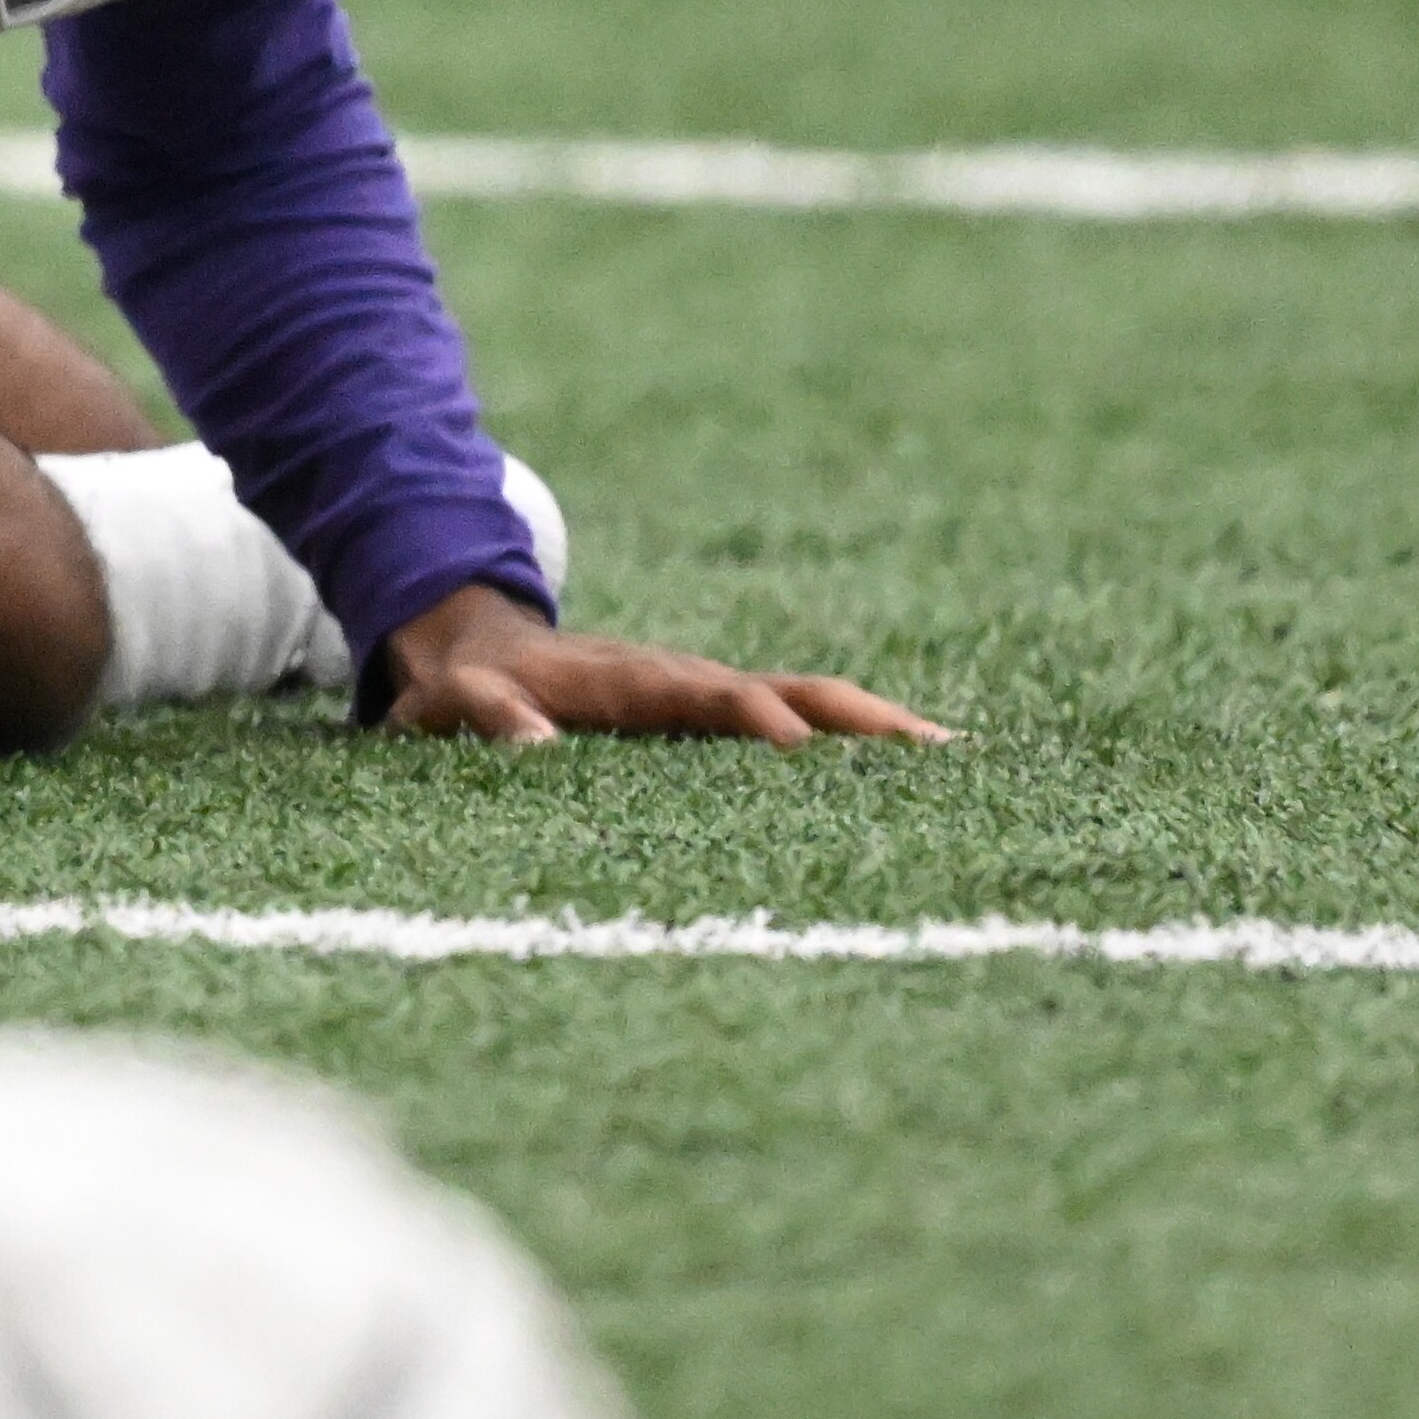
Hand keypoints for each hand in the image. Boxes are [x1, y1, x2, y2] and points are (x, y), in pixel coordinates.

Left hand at [379, 582, 953, 746]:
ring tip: (963, 764)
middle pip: (786, 692)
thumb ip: (488, 717)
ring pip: (808, 706)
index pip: (701, 695)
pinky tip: (922, 778)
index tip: (802, 747)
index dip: (751, 717)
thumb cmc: (464, 686)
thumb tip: (534, 747)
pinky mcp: (719, 718)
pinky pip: (798, 726)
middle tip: (939, 751)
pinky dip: (858, 745)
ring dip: (878, 732)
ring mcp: (710, 697)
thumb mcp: (454, 701)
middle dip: (857, 718)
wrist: (474, 640)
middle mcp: (685, 681)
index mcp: (628, 678)